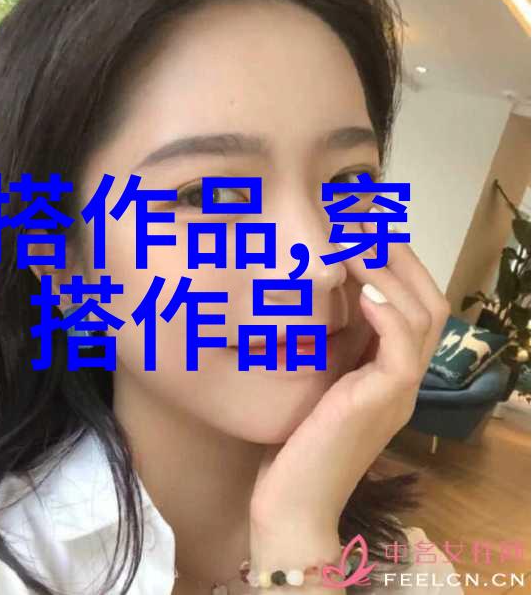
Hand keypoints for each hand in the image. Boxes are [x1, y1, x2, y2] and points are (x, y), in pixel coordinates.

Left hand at [250, 216, 449, 537]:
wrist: (292, 500)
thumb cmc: (295, 441)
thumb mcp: (313, 382)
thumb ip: (326, 348)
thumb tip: (312, 300)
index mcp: (389, 371)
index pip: (413, 305)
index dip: (395, 264)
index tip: (363, 231)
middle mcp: (404, 377)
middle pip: (429, 301)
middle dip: (399, 255)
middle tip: (364, 223)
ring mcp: (400, 391)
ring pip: (424, 316)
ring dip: (391, 272)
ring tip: (358, 243)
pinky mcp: (385, 402)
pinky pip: (403, 347)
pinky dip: (388, 312)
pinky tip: (362, 290)